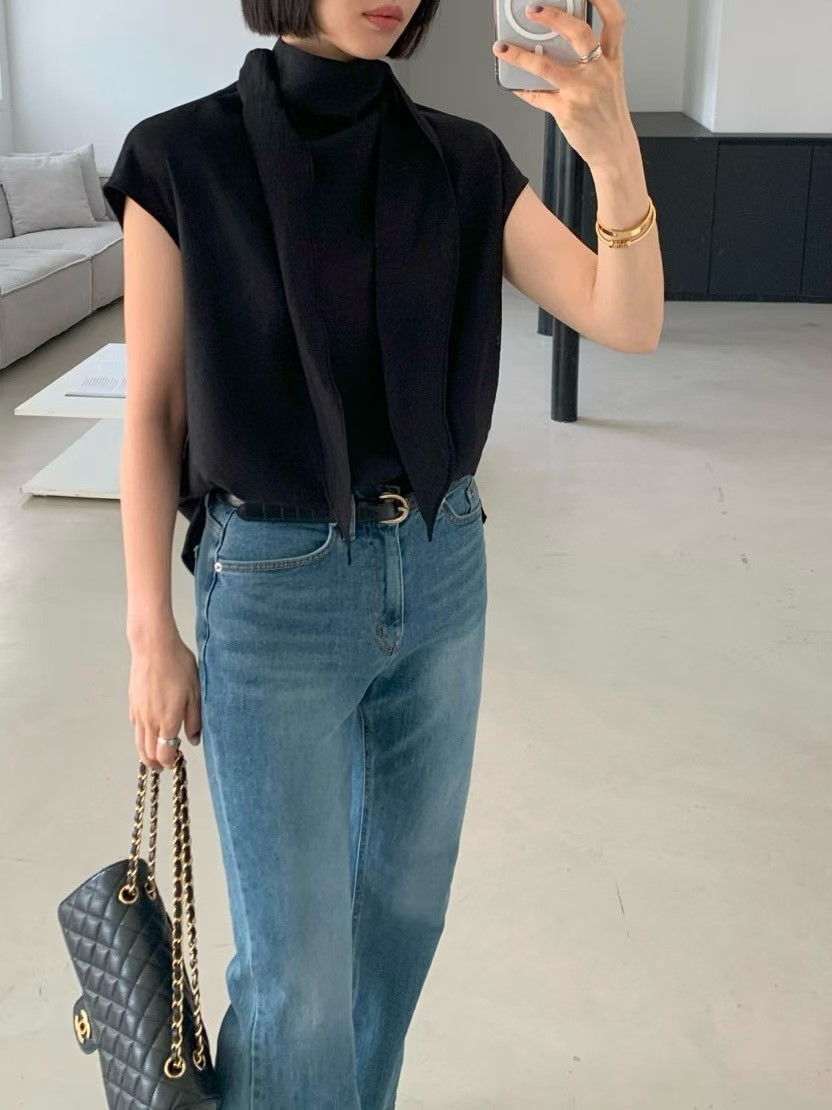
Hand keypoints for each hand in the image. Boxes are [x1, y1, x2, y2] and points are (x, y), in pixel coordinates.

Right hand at [128, 631, 201, 770]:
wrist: (154, 647)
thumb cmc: (177, 665)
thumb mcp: (195, 692)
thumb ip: (194, 719)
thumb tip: (194, 739)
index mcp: (167, 721)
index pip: (164, 754)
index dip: (170, 762)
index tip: (177, 761)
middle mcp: (149, 721)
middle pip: (148, 754)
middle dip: (157, 763)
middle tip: (165, 765)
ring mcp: (138, 713)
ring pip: (138, 743)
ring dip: (146, 753)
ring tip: (156, 755)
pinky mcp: (132, 704)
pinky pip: (135, 728)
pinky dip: (141, 737)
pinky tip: (149, 732)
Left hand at [493, 1, 634, 169]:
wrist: (614, 149)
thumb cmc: (609, 116)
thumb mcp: (609, 82)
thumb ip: (590, 62)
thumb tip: (555, 48)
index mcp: (611, 61)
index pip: (614, 21)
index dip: (602, 0)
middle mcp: (598, 72)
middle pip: (579, 33)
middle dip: (553, 17)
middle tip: (532, 10)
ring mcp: (581, 91)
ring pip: (546, 66)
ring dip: (520, 56)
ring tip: (503, 48)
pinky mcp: (566, 110)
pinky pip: (537, 96)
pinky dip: (523, 90)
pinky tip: (514, 84)